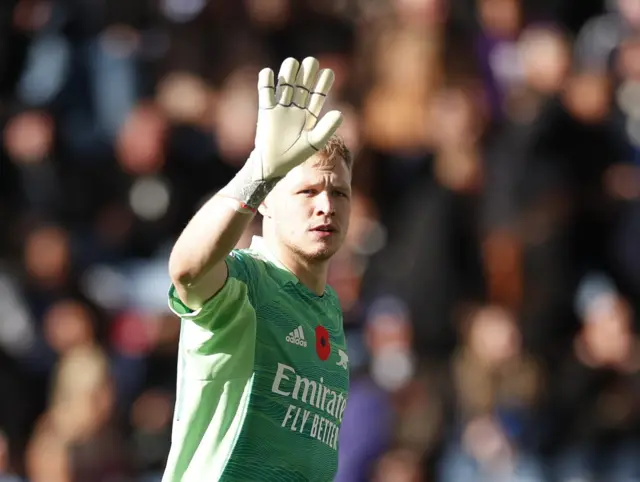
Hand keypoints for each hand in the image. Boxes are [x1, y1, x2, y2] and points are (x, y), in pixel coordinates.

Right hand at [252, 57, 343, 179]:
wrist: (272, 164)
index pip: (318, 95)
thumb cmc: (294, 156)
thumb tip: (340, 113)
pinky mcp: (266, 110)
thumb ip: (326, 129)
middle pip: (302, 84)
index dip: (323, 84)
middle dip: (307, 72)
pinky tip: (269, 73)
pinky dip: (266, 80)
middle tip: (311, 62)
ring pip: (285, 83)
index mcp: (309, 115)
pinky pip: (265, 91)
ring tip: (292, 64)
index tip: (328, 72)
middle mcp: (295, 108)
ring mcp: (280, 108)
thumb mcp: (313, 143)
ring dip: (288, 72)